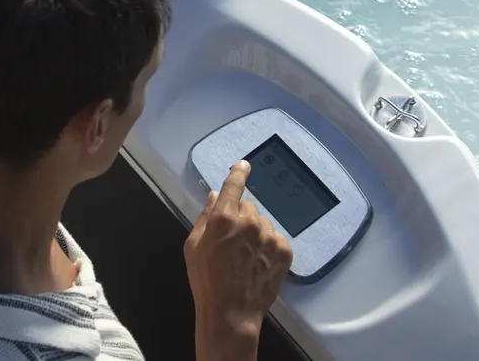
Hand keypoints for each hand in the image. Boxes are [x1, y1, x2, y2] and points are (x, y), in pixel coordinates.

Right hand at [185, 160, 292, 359]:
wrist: (231, 313)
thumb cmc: (205, 280)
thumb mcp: (193, 246)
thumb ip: (205, 217)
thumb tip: (216, 195)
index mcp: (224, 218)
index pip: (234, 186)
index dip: (238, 173)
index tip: (244, 165)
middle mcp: (249, 222)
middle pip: (248, 207)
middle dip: (241, 218)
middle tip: (233, 241)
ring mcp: (269, 236)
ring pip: (263, 223)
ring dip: (255, 233)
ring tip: (246, 258)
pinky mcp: (284, 250)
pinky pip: (275, 238)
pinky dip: (268, 247)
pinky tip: (258, 264)